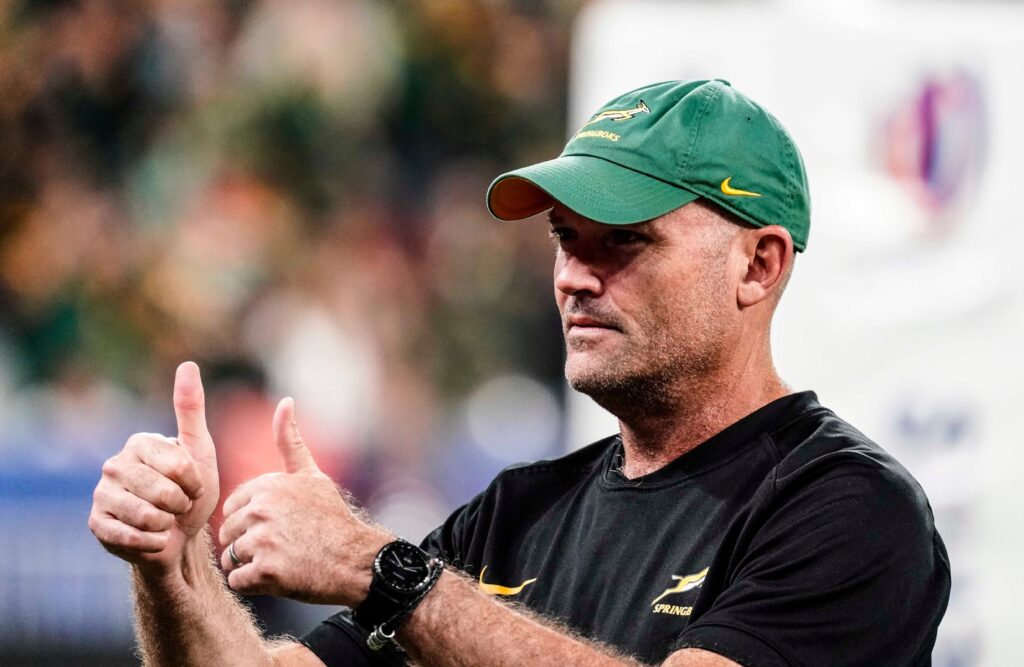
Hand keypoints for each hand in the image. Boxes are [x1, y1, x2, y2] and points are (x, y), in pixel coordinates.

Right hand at [89, 362, 220, 573]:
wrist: (179, 536)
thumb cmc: (192, 491)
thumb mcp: (200, 450)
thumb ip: (191, 409)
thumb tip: (187, 364)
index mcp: (139, 443)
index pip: (178, 466)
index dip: (195, 482)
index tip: (194, 484)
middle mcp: (114, 464)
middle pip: (162, 492)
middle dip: (181, 505)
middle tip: (179, 505)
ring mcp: (101, 494)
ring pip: (147, 516)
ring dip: (167, 524)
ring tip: (166, 519)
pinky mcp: (96, 524)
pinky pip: (132, 537)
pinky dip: (152, 542)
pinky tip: (153, 537)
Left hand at [219, 398, 390, 605]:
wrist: (358, 561)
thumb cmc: (332, 520)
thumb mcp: (312, 476)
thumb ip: (290, 441)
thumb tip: (285, 401)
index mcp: (268, 485)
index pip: (232, 508)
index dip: (251, 521)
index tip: (279, 527)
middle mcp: (263, 509)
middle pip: (229, 533)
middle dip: (249, 544)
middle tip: (284, 547)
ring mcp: (263, 540)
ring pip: (231, 558)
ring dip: (250, 566)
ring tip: (283, 562)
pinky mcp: (266, 571)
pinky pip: (238, 581)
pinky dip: (255, 585)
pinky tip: (281, 577)